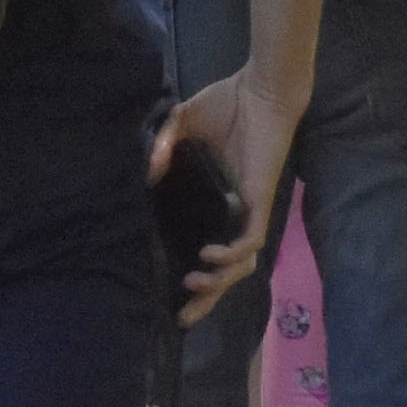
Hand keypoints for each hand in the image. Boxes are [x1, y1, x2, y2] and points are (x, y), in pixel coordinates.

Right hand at [150, 69, 297, 326]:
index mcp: (224, 200)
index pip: (216, 251)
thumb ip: (163, 144)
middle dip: (208, 298)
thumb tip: (146, 172)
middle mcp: (239, 212)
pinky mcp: (261, 201)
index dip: (201, 275)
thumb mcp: (184, 122)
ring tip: (193, 283)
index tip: (174, 294)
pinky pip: (251, 241)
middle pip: (230, 271)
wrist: (261, 89)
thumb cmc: (228, 103)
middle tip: (183, 317)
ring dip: (220, 281)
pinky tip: (209, 256)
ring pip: (243, 264)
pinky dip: (231, 254)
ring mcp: (252, 209)